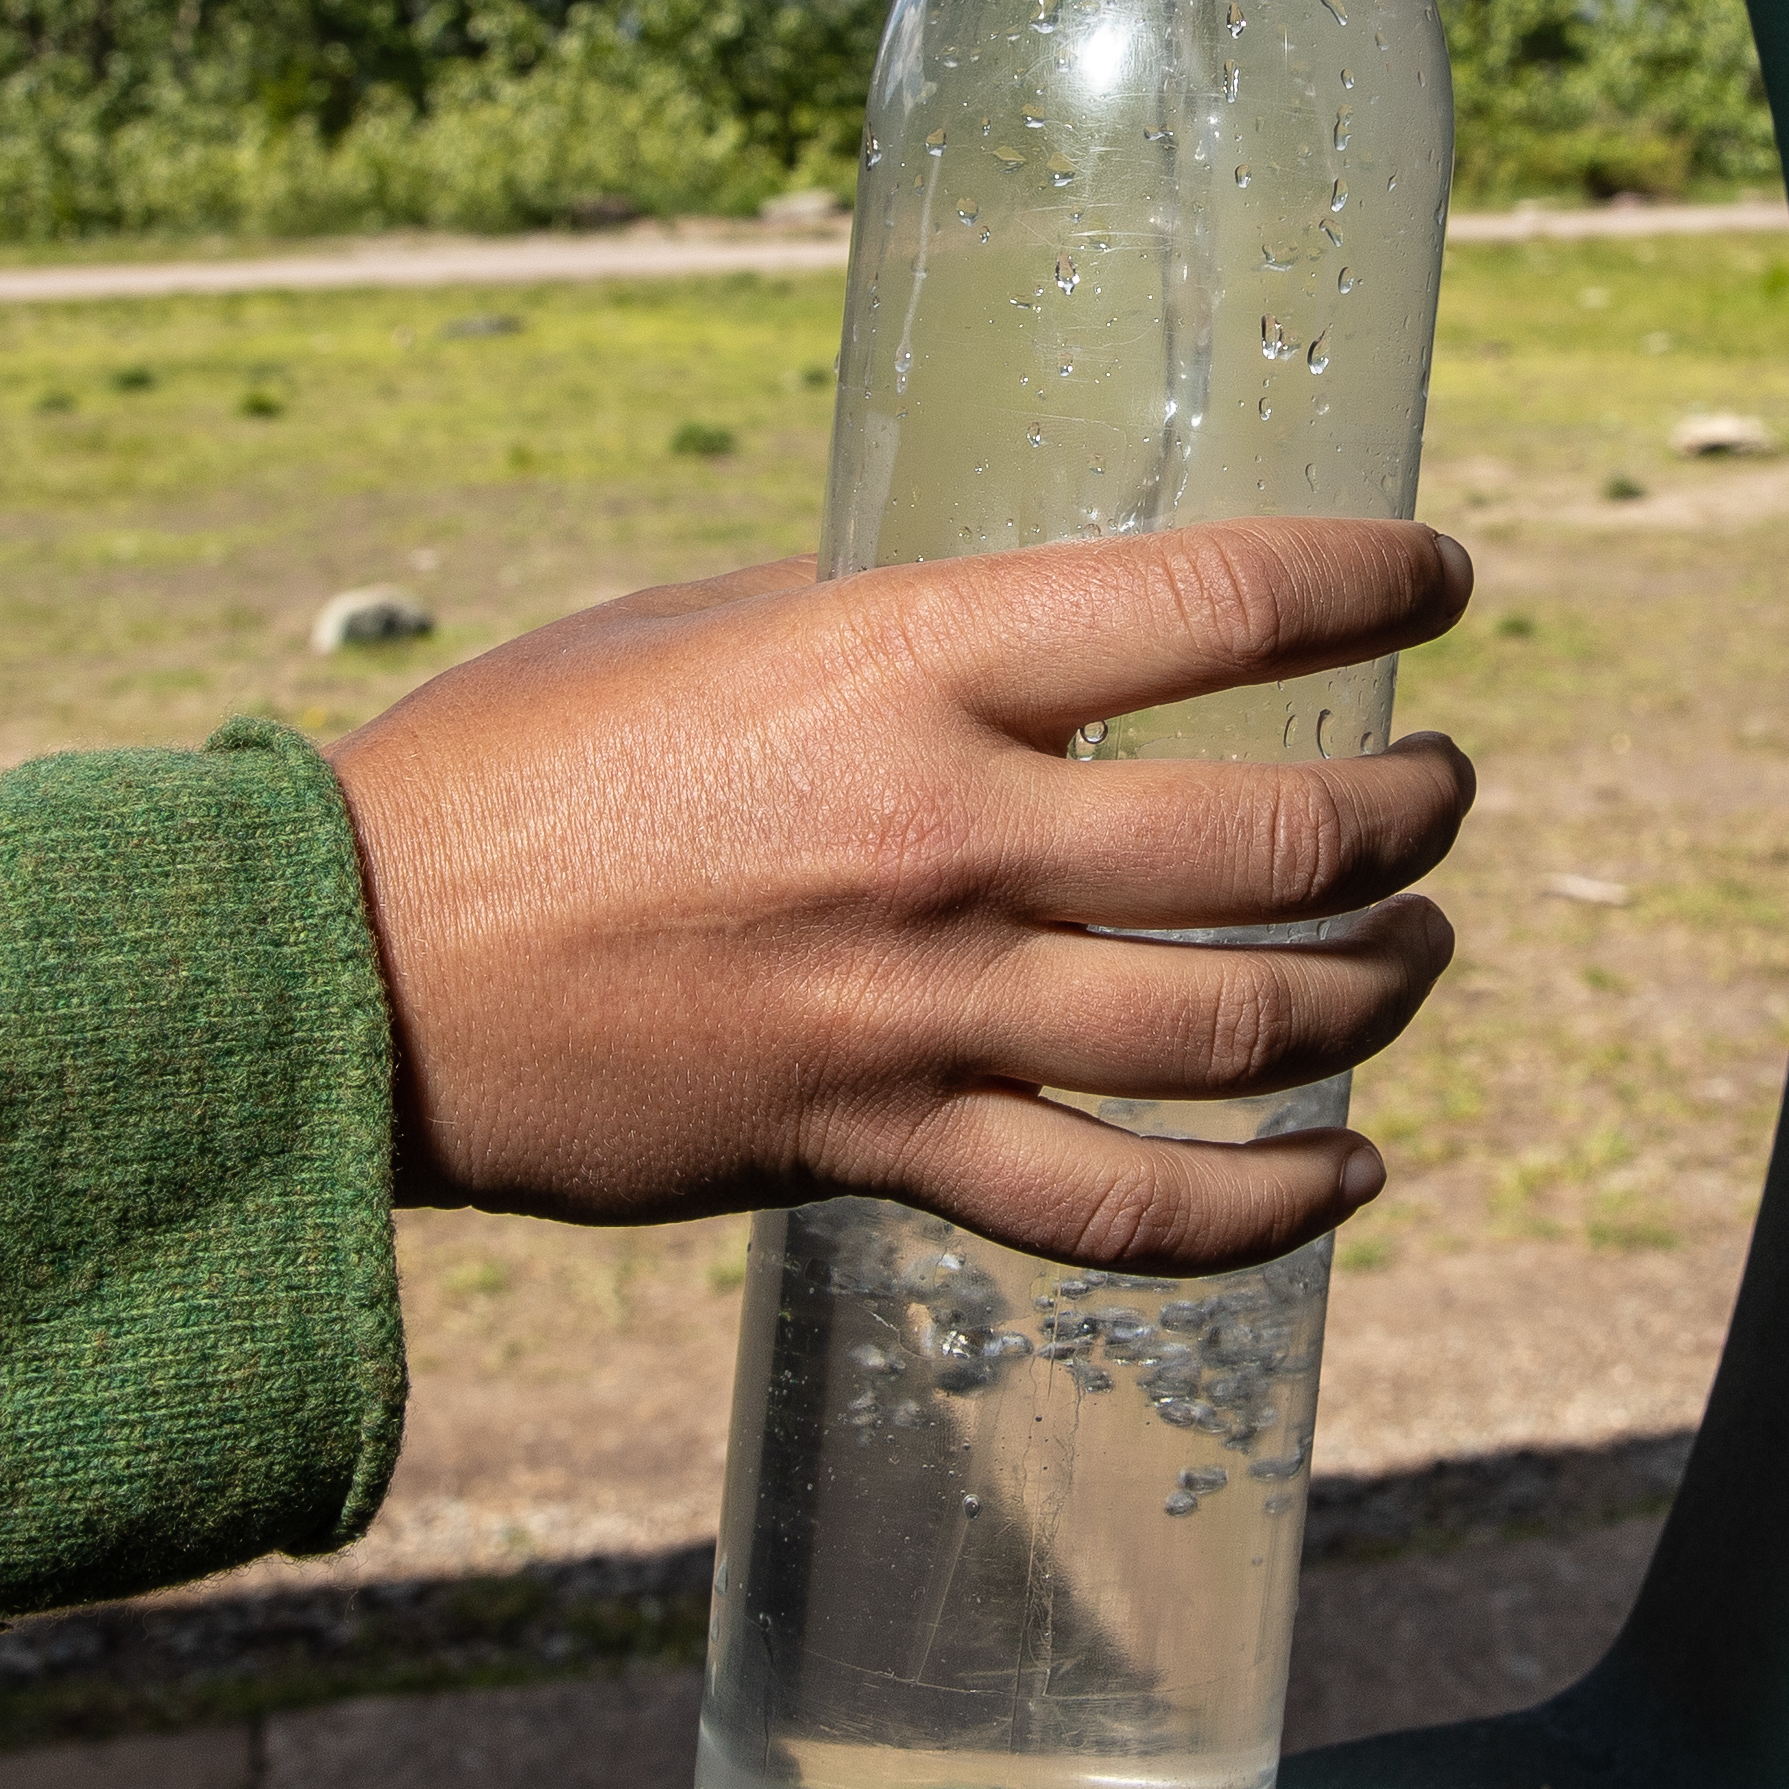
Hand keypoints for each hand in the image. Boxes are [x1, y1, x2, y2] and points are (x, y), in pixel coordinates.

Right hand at [326, 518, 1475, 1275]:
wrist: (353, 971)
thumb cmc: (512, 769)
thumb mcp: (701, 626)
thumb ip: (883, 630)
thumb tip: (1026, 628)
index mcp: (902, 662)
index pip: (1218, 604)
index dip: (1371, 582)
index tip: (1436, 578)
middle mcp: (941, 837)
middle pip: (1273, 846)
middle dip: (1406, 816)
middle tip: (1436, 793)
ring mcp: (921, 1013)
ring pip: (1240, 1032)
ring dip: (1377, 988)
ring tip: (1416, 947)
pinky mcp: (880, 1152)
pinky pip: (1126, 1210)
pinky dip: (1269, 1208)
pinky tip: (1346, 1172)